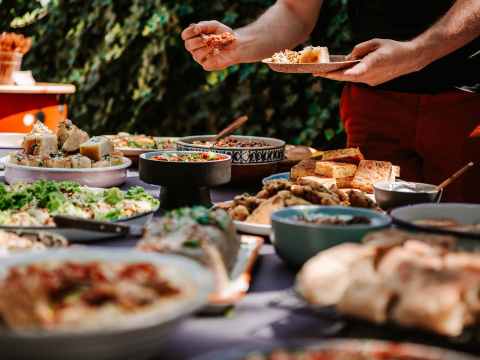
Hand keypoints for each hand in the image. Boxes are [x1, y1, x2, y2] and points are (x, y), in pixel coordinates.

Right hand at [182, 21, 239, 70]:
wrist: (236, 45)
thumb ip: (204, 25)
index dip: (189, 32)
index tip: (198, 30)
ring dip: (206, 48)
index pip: (185, 35)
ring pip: (196, 54)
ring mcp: (200, 58)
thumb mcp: (214, 26)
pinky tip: (217, 52)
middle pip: (188, 45)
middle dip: (197, 41)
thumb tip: (195, 28)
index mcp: (195, 37)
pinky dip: (211, 56)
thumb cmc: (224, 35)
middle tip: (206, 39)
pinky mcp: (207, 65)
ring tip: (214, 45)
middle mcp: (195, 48)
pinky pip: (204, 62)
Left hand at [314, 38, 429, 85]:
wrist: (410, 59)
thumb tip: (348, 56)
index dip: (339, 74)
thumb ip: (360, 49)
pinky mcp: (373, 83)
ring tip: (323, 71)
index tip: (327, 74)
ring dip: (339, 75)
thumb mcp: (375, 43)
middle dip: (331, 75)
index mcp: (372, 65)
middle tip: (316, 73)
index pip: (353, 72)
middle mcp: (370, 76)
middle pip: (347, 77)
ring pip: (351, 78)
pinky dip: (349, 74)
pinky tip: (340, 70)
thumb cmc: (392, 48)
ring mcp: (371, 81)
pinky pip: (357, 78)